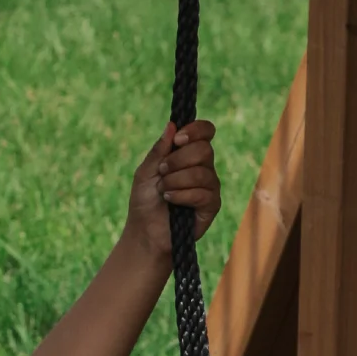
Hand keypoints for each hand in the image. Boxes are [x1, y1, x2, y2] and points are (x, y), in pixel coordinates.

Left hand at [126, 121, 219, 253]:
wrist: (145, 230)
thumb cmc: (144, 200)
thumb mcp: (146, 171)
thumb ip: (159, 150)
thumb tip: (172, 125)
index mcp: (188, 154)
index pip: (205, 131)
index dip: (195, 130)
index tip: (178, 139)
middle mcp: (203, 167)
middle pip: (204, 149)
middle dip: (178, 160)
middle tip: (162, 171)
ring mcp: (209, 186)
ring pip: (202, 172)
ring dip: (176, 180)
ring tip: (163, 190)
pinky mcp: (212, 205)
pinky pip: (203, 192)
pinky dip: (181, 195)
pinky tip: (170, 200)